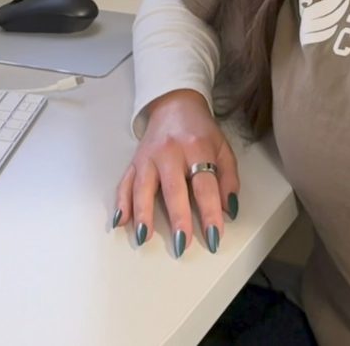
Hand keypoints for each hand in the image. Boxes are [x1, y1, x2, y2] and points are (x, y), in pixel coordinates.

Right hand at [113, 89, 239, 257]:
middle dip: (178, 218)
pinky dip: (121, 202)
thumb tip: (229, 211)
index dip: (210, 212)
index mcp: (197, 147)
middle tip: (182, 244)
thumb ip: (229, 179)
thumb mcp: (223, 148)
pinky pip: (125, 182)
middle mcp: (170, 152)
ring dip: (143, 213)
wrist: (174, 104)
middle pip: (173, 188)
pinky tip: (121, 221)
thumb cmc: (201, 131)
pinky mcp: (134, 161)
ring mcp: (148, 156)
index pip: (205, 185)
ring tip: (144, 237)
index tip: (213, 236)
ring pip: (143, 186)